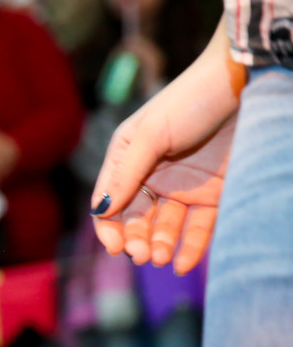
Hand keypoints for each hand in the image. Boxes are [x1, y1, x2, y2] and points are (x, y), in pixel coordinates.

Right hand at [92, 20, 244, 274]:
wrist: (244, 82)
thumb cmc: (190, 100)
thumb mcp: (149, 134)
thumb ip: (126, 173)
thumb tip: (102, 211)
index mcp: (128, 159)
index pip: (110, 203)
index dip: (108, 228)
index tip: (115, 247)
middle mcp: (152, 176)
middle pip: (135, 220)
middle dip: (135, 240)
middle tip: (142, 255)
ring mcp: (183, 187)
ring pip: (164, 228)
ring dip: (159, 246)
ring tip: (160, 258)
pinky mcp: (214, 194)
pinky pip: (198, 228)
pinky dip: (189, 248)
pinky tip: (181, 263)